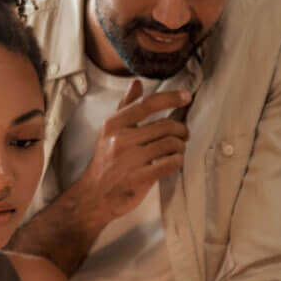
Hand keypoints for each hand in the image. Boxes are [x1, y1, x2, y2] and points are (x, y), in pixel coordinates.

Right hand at [67, 81, 189, 229]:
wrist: (94, 196)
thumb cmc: (105, 162)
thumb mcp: (109, 132)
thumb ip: (125, 107)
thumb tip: (137, 83)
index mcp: (114, 125)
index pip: (147, 105)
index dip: (171, 98)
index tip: (186, 97)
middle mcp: (121, 140)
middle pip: (166, 125)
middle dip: (181, 130)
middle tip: (184, 135)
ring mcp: (130, 160)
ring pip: (171, 144)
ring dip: (181, 146)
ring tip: (177, 150)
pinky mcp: (140, 178)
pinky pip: (170, 163)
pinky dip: (178, 161)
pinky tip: (174, 161)